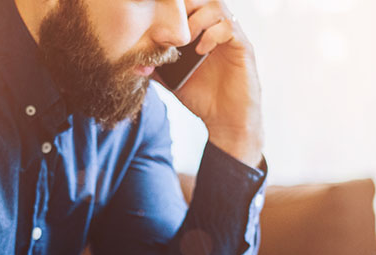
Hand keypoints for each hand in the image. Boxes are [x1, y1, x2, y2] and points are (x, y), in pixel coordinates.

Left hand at [165, 0, 262, 165]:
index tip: (158, 19)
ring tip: (185, 40)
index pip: (189, 3)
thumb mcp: (171, 78)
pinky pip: (229, 28)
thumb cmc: (201, 98)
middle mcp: (217, 28)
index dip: (174, 6)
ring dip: (197, 19)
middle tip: (171, 27)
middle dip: (184, 8)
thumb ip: (156, 64)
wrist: (224, 121)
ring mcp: (231, 36)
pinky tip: (200, 50)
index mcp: (201, 30)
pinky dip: (212, 34)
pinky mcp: (243, 47)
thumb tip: (132, 57)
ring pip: (217, 6)